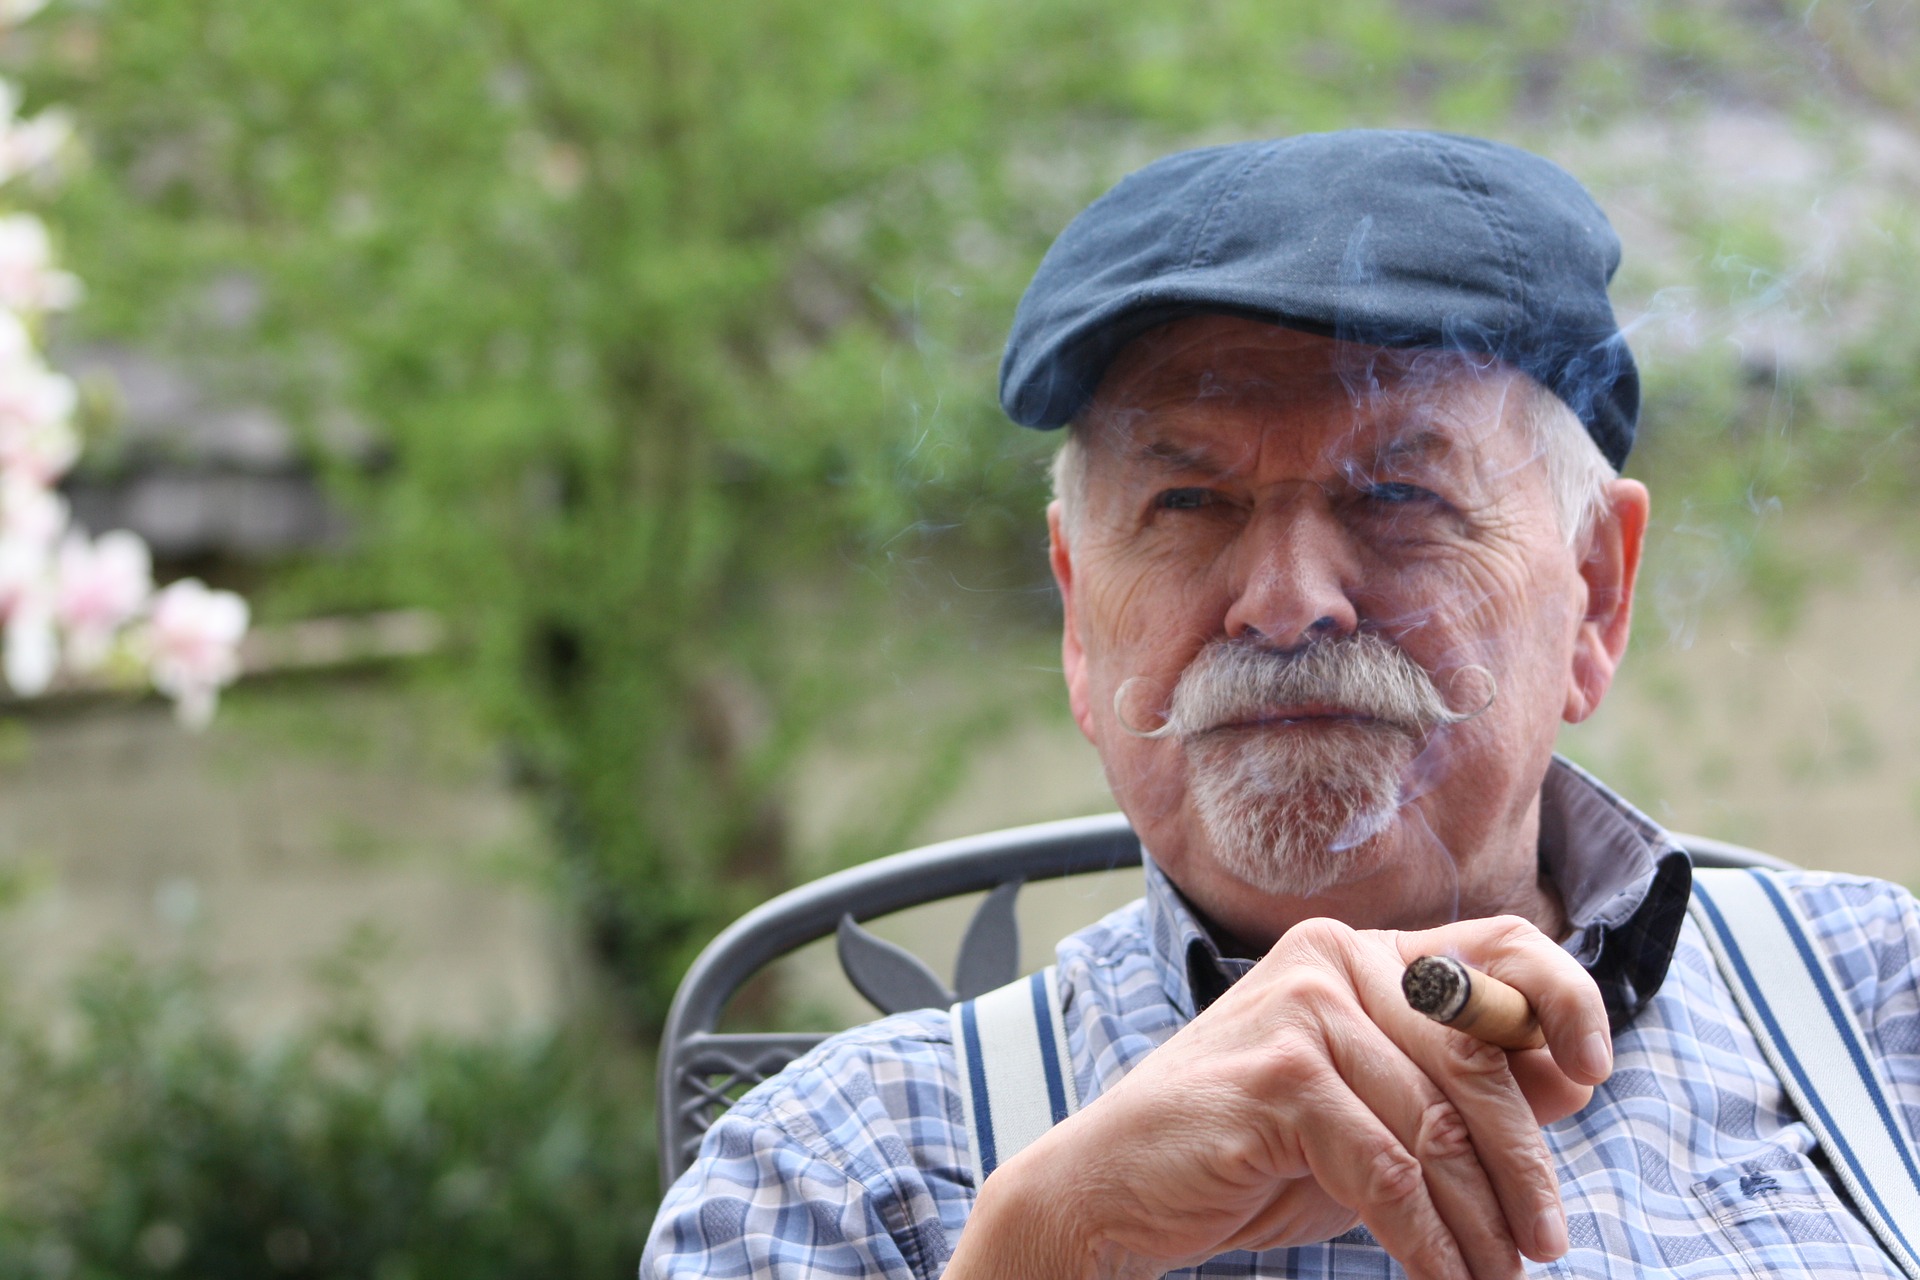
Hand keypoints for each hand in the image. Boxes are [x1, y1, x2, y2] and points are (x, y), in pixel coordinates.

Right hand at [945, 915, 1610, 1279]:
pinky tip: (1440, 1279)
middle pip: (1478, 1053)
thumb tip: (1576, 1071)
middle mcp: (1334, 958)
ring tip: (1495, 1278)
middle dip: (1524, 1162)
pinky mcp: (1278, 1075)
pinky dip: (1426, 1243)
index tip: (1597, 1070)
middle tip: (1546, 1244)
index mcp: (1361, 953)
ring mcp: (1301, 1009)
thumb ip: (1460, 1086)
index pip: (1498, 943)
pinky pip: (1390, 1172)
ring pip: (1438, 1125)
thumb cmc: (1254, 1153)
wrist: (1115, 1190)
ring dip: (1480, 1222)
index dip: (1565, 995)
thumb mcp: (1373, 1115)